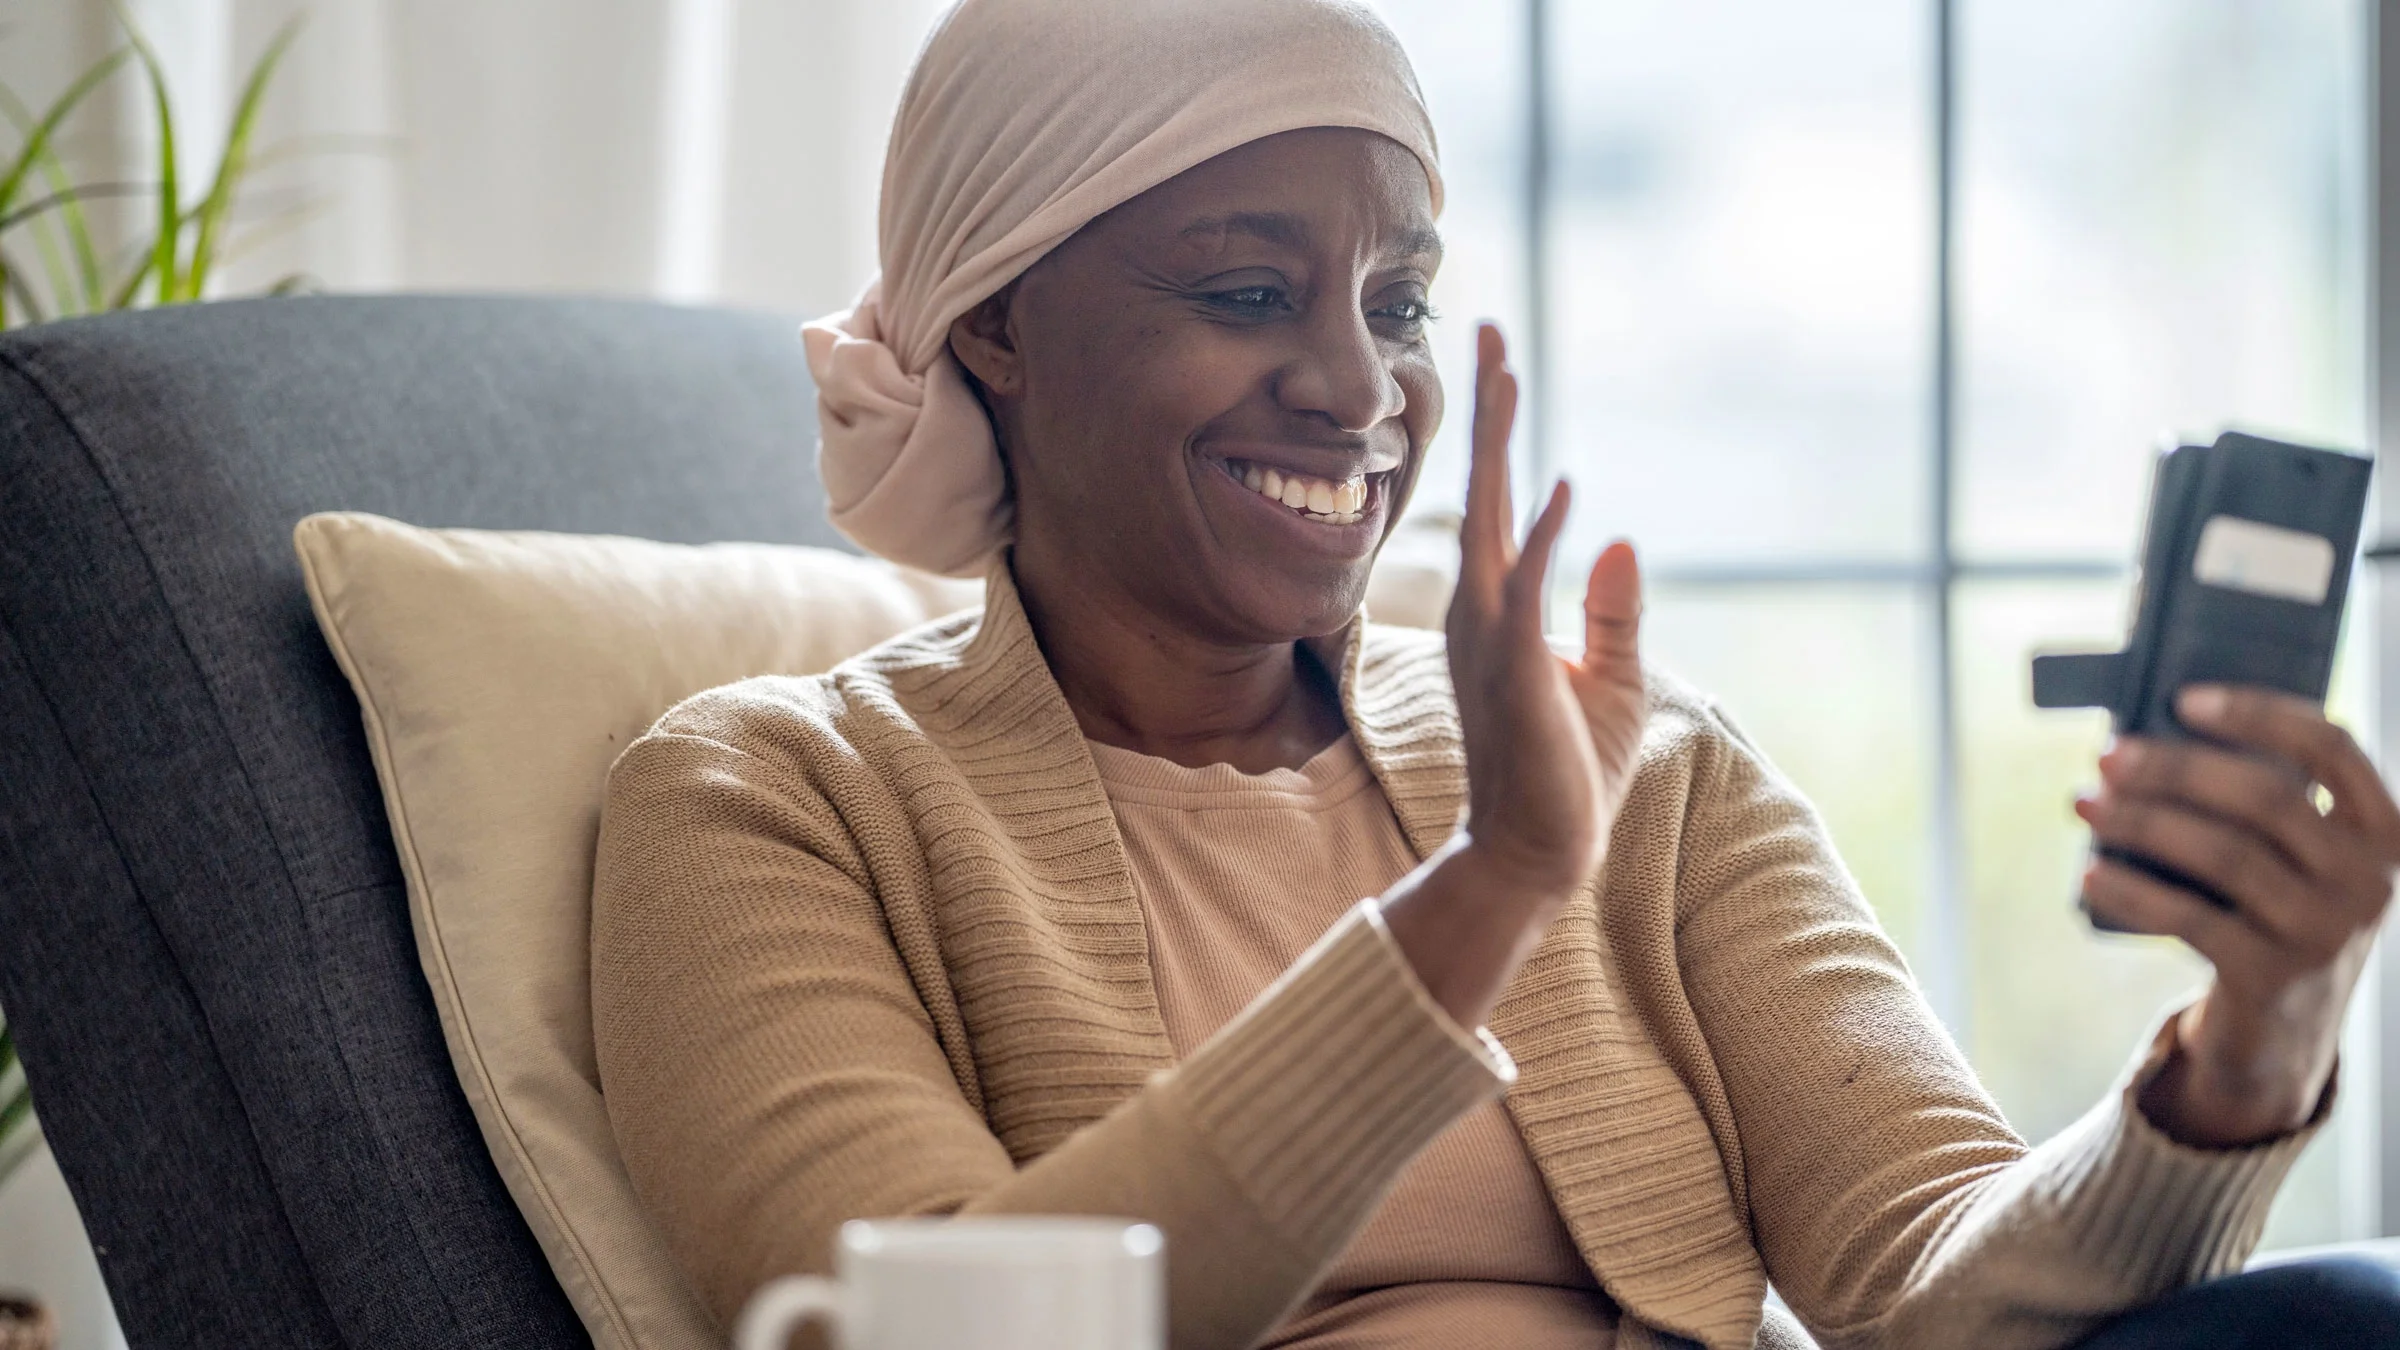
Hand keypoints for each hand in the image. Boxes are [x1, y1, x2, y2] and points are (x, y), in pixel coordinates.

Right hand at [1443, 323, 1647, 895]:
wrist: (1541, 852)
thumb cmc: (1569, 771)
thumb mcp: (1610, 678)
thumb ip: (1610, 610)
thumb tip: (1618, 537)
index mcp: (1502, 608)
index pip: (1501, 500)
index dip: (1499, 430)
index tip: (1501, 361)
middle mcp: (1483, 610)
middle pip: (1483, 488)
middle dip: (1486, 410)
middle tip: (1486, 329)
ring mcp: (1492, 640)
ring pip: (1491, 521)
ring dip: (1498, 447)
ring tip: (1504, 372)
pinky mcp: (1518, 675)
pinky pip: (1526, 594)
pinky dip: (1544, 541)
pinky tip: (1563, 490)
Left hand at [2076, 685, 2399, 1146]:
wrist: (2282, 1030)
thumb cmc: (2268, 911)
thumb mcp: (2286, 857)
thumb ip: (2249, 804)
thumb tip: (2147, 739)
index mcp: (2381, 829)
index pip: (2332, 747)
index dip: (2260, 714)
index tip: (2184, 698)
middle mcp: (2368, 878)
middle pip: (2266, 799)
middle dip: (2177, 770)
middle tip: (2109, 755)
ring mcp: (2325, 930)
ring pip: (2225, 856)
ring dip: (2144, 822)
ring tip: (2085, 803)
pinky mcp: (2274, 976)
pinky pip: (2191, 918)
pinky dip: (2133, 890)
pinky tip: (2090, 871)